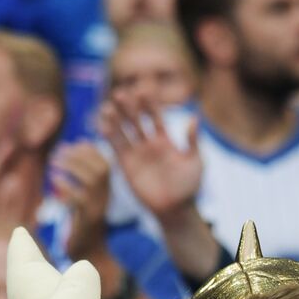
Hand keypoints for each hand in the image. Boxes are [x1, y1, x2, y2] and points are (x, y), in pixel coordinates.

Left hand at [51, 142, 110, 259]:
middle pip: (101, 167)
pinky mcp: (88, 220)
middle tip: (59, 151)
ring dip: (72, 166)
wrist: (91, 257)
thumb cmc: (82, 228)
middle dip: (80, 155)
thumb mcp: (84, 202)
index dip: (92, 150)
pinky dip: (66, 186)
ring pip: (92, 179)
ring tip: (54, 161)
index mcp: (106, 191)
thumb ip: (81, 183)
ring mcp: (99, 208)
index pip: (106, 162)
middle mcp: (106, 198)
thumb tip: (67, 159)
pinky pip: (80, 198)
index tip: (75, 142)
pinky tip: (54, 181)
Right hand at [99, 94, 202, 220]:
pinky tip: (103, 124)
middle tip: (120, 93)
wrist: (176, 210)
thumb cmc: (189, 187)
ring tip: (108, 106)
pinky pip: (116, 147)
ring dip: (115, 119)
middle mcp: (148, 144)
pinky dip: (109, 136)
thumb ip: (193, 140)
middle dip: (128, 106)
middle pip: (135, 119)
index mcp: (165, 140)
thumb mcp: (196, 161)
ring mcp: (136, 154)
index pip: (154, 115)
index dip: (149, 102)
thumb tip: (195, 117)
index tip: (143, 88)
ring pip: (123, 131)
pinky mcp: (126, 165)